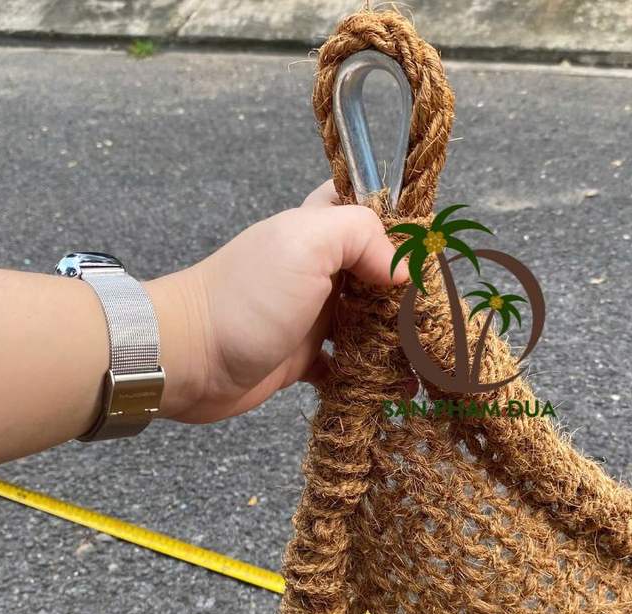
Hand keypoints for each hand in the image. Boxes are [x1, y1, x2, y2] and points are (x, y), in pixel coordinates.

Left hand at [149, 180, 408, 423]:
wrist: (190, 360)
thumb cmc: (246, 299)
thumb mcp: (305, 244)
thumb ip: (360, 235)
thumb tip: (405, 268)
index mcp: (317, 230)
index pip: (369, 210)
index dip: (402, 226)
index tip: (434, 255)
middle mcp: (318, 270)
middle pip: (377, 272)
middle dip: (409, 292)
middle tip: (442, 315)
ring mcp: (311, 316)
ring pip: (367, 321)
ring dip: (395, 337)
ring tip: (428, 356)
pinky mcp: (303, 359)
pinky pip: (347, 364)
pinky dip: (370, 374)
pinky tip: (392, 386)